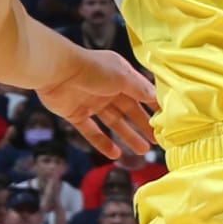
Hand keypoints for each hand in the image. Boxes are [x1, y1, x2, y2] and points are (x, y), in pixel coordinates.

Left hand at [36, 44, 158, 160]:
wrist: (56, 71)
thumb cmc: (92, 69)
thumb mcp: (122, 77)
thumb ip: (140, 90)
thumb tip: (156, 99)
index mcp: (120, 75)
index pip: (140, 93)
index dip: (153, 106)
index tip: (166, 120)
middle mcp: (107, 88)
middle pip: (128, 110)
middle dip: (142, 125)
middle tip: (157, 141)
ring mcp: (91, 102)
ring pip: (113, 122)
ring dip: (127, 136)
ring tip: (141, 151)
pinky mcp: (75, 114)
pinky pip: (92, 131)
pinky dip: (102, 143)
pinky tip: (115, 154)